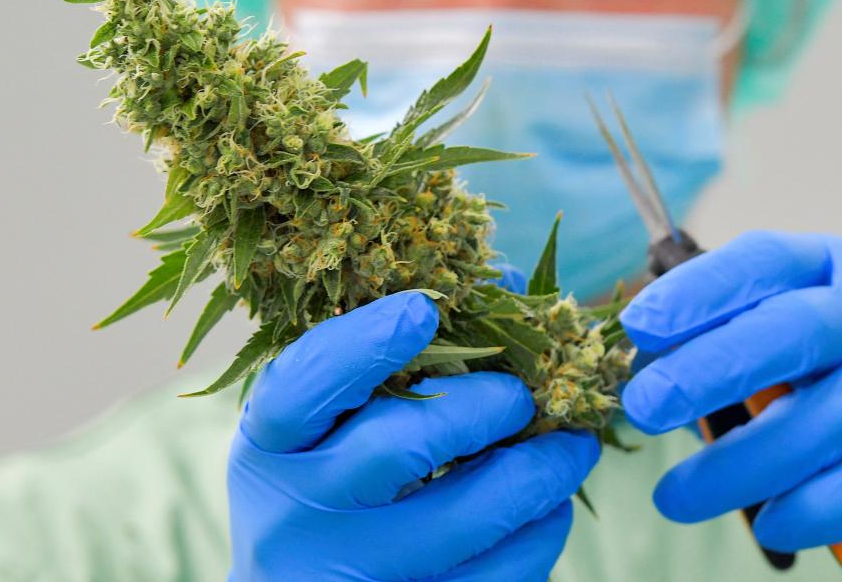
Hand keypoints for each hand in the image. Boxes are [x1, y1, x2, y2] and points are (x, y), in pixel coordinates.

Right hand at [228, 291, 599, 580]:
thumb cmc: (321, 487)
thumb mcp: (322, 425)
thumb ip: (389, 357)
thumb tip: (510, 288)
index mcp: (269, 446)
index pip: (305, 385)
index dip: (366, 343)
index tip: (425, 308)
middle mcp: (295, 513)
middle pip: (400, 446)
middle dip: (484, 407)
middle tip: (525, 396)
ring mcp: (347, 575)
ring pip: (465, 517)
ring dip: (538, 471)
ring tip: (572, 446)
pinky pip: (495, 577)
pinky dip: (537, 534)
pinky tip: (547, 508)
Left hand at [618, 231, 841, 579]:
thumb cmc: (826, 402)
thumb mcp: (773, 364)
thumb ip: (716, 358)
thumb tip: (638, 375)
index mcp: (829, 268)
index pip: (761, 261)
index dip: (696, 291)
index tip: (637, 327)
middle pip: (793, 328)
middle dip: (708, 368)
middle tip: (643, 408)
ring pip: (820, 420)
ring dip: (737, 465)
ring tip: (676, 498)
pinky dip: (807, 508)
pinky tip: (771, 525)